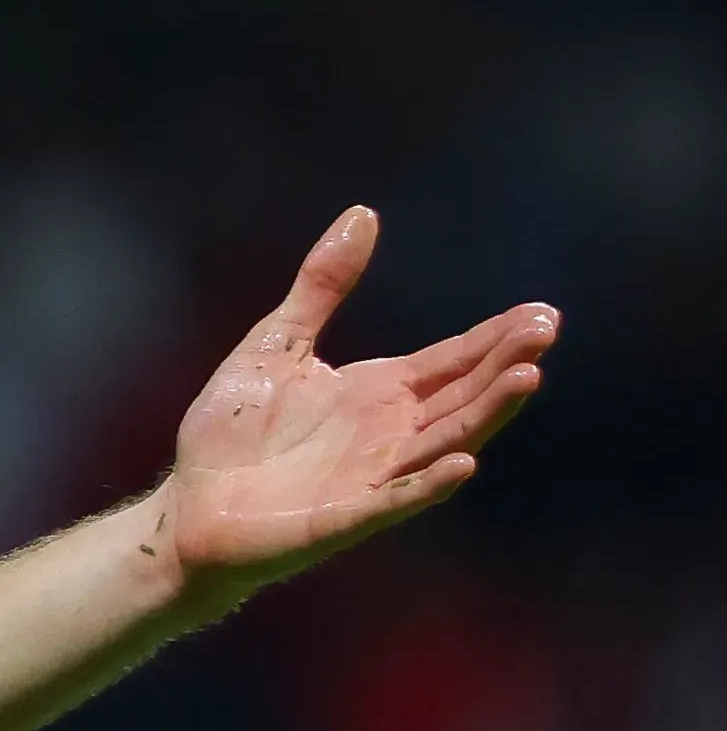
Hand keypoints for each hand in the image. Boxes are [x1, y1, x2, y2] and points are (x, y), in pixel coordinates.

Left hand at [160, 206, 556, 601]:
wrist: (185, 507)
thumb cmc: (230, 434)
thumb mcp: (277, 343)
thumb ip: (320, 286)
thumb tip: (363, 213)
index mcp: (380, 391)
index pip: (453, 360)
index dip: (496, 337)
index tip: (542, 313)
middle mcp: (389, 433)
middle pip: (464, 395)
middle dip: (505, 364)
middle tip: (546, 330)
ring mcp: (372, 477)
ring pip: (445, 441)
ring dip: (486, 413)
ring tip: (527, 378)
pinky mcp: (343, 517)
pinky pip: (395, 500)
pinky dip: (428, 484)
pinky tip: (464, 462)